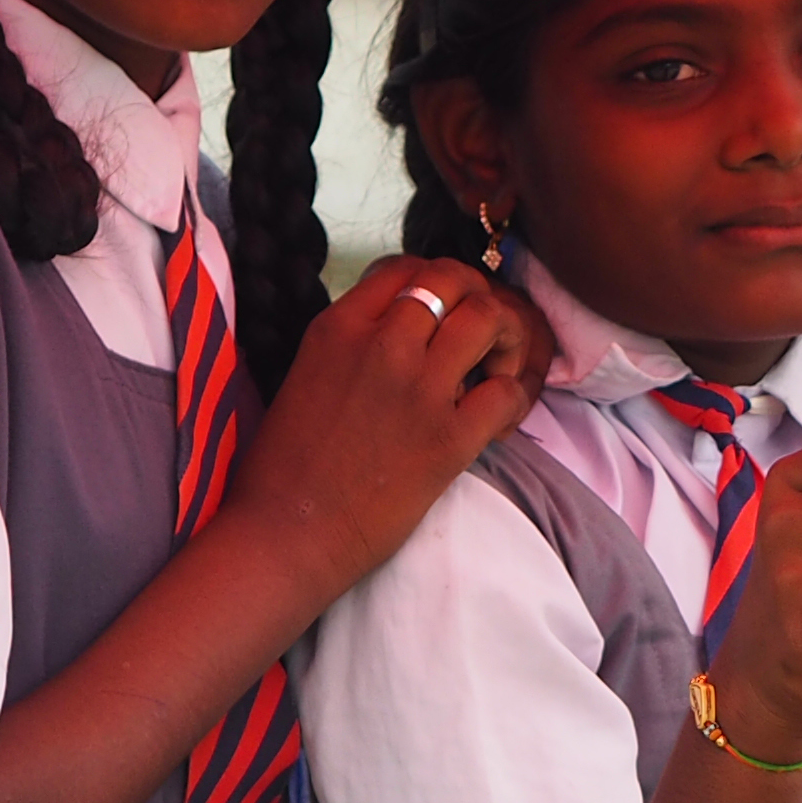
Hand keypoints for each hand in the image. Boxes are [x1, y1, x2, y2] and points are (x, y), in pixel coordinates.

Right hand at [222, 257, 543, 579]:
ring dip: (508, 338)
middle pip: (454, 280)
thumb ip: (352, 345)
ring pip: (489, 318)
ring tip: (499, 371)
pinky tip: (501, 421)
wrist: (285, 535)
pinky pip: (509, 391)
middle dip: (480, 298)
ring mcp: (417, 388)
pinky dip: (518, 398)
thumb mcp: (306, 376)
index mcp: (338, 327)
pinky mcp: (449, 437)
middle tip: (484, 336)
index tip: (445, 313)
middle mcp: (380, 344)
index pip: (406, 268)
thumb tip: (399, 331)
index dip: (438, 282)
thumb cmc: (283, 467)